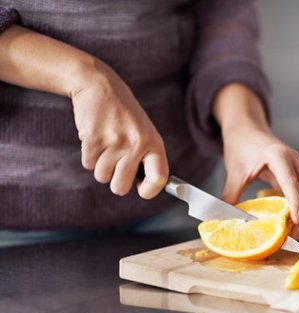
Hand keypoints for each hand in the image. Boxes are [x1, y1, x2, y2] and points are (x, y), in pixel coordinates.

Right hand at [70, 61, 167, 198]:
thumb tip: (146, 188)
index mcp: (153, 143)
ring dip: (100, 166)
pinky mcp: (93, 138)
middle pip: (121, 187)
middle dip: (115, 182)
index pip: (159, 179)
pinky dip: (88, 155)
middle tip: (115, 166)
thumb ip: (146, 157)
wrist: (99, 84)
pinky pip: (88, 164)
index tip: (141, 190)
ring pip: (102, 176)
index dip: (149, 191)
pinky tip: (95, 138)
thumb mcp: (143, 131)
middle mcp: (137, 144)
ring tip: (105, 145)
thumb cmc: (123, 113)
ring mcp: (114, 141)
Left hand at [213, 84, 298, 237]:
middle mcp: (294, 160)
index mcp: (278, 155)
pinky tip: (291, 222)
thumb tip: (224, 219)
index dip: (295, 202)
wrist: (247, 128)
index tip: (295, 221)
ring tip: (293, 233)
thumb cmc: (241, 145)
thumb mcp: (234, 170)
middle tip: (292, 236)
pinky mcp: (298, 172)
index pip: (291, 182)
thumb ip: (231, 194)